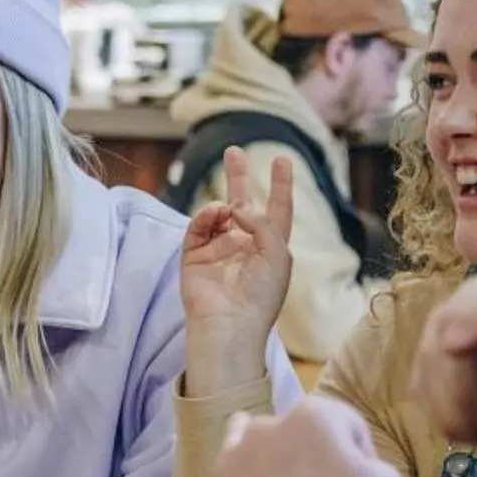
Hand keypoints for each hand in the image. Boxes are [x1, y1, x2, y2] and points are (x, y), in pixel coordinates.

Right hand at [181, 149, 292, 395]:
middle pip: (241, 203)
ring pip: (217, 213)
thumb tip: (235, 205)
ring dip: (223, 203)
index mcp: (270, 248)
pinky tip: (215, 214)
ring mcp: (217, 250)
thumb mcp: (278, 255)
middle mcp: (243, 246)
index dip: (280, 185)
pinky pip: (198, 227)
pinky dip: (205, 216)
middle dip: (237, 177)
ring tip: (227, 207)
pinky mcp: (194, 256)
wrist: (229, 325)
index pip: (278, 210)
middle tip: (233, 151)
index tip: (282, 160)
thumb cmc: (261, 296)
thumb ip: (263, 222)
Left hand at [210, 397, 400, 476]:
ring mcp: (234, 457)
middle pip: (300, 430)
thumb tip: (347, 459)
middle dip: (314, 453)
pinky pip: (237, 472)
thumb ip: (365, 454)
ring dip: (276, 460)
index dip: (358, 453)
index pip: (345, 423)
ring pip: (260, 444)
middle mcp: (267, 425)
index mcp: (315, 415)